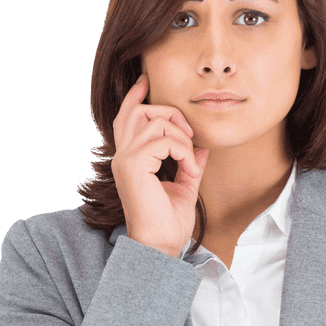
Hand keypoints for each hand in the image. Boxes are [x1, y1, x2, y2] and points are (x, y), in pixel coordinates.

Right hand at [111, 73, 208, 254]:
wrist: (160, 245)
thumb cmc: (168, 224)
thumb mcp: (184, 188)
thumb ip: (190, 165)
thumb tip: (201, 148)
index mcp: (130, 159)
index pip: (126, 117)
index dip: (135, 96)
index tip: (146, 79)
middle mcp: (123, 156)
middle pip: (140, 110)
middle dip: (170, 114)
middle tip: (190, 137)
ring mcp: (126, 159)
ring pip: (154, 120)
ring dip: (180, 136)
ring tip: (190, 159)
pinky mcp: (134, 164)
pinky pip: (164, 139)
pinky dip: (183, 151)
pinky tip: (189, 169)